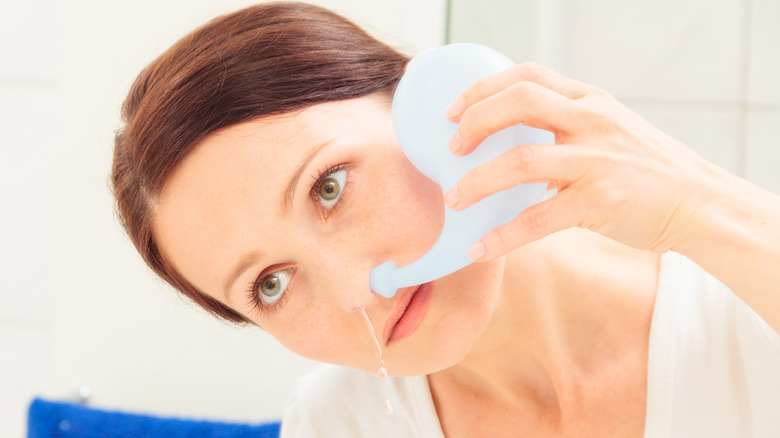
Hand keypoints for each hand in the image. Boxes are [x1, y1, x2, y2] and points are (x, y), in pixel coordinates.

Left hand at [443, 62, 722, 260]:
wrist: (700, 203)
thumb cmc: (645, 168)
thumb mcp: (610, 129)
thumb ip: (566, 124)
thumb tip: (508, 138)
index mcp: (591, 101)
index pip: (528, 76)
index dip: (483, 89)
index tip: (454, 110)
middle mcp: (593, 122)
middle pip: (520, 102)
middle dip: (475, 123)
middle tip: (451, 149)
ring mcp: (597, 161)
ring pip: (520, 162)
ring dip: (477, 182)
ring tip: (454, 199)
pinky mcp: (601, 202)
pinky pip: (537, 219)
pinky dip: (503, 236)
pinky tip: (481, 249)